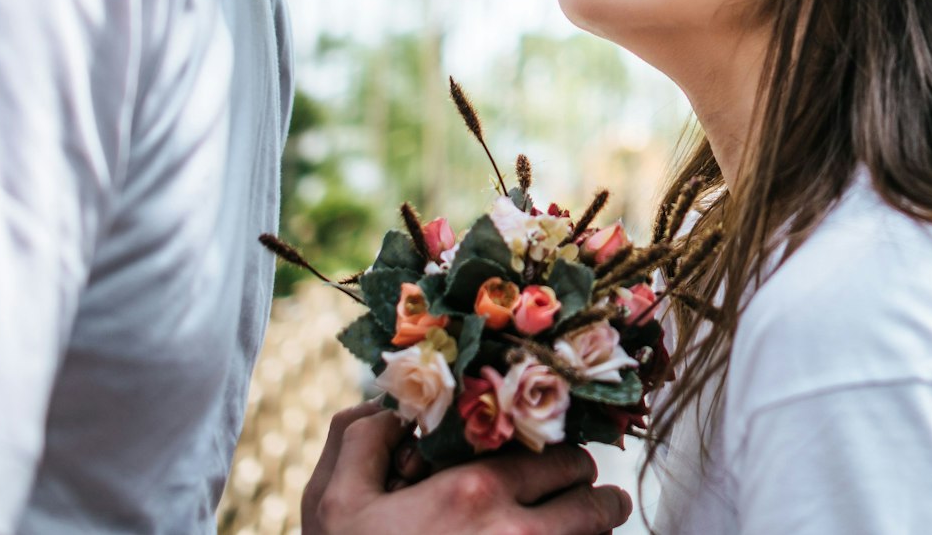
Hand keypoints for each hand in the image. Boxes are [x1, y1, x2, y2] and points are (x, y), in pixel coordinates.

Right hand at [302, 405, 631, 534]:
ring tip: (576, 529)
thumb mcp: (335, 502)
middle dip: (589, 494)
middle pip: (597, 501)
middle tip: (575, 496)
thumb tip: (393, 410)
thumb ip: (363, 440)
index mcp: (475, 493)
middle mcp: (516, 533)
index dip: (562, 458)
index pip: (562, 456)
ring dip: (593, 530)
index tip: (552, 465)